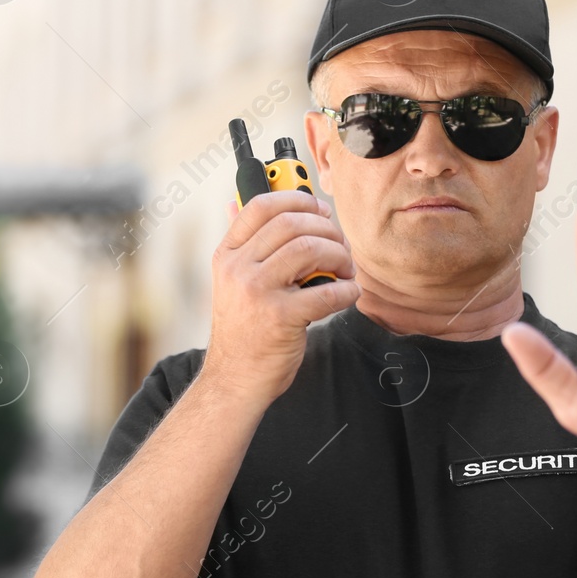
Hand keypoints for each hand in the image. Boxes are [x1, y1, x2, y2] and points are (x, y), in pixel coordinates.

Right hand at [204, 191, 359, 406]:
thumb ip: (240, 245)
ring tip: (345, 270)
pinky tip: (349, 294)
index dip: (296, 198)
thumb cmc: (242, 330)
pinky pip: (327, 292)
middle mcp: (237, 269)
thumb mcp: (230, 282)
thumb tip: (236, 203)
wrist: (234, 379)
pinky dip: (348, 290)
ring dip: (339, 257)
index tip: (319, 210)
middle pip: (291, 224)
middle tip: (340, 245)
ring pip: (309, 250)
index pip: (259, 205)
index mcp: (227, 255)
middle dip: (326, 230)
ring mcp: (257, 292)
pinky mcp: (280, 318)